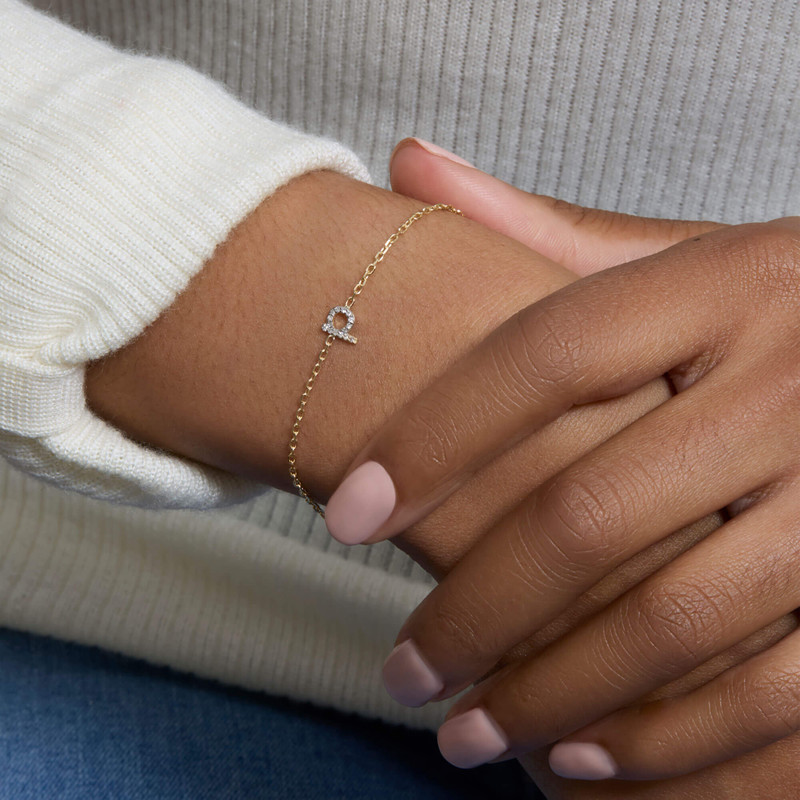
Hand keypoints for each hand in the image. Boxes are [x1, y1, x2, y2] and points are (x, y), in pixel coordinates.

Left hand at [324, 140, 799, 781]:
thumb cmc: (774, 308)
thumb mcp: (681, 259)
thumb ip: (545, 232)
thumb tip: (407, 165)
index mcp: (726, 285)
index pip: (544, 353)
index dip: (431, 433)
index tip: (343, 509)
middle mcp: (791, 378)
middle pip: (589, 513)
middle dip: (473, 610)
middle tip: (398, 673)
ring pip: (673, 622)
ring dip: (550, 696)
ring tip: (462, 735)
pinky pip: (771, 689)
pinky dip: (664, 739)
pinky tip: (576, 757)